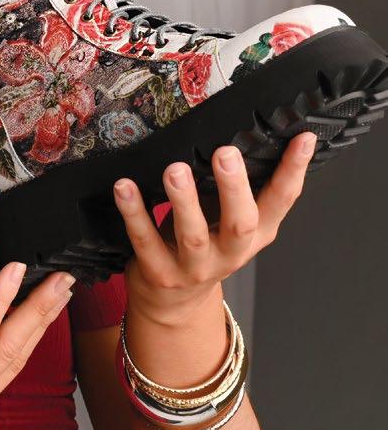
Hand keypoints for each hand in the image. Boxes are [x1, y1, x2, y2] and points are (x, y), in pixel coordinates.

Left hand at [111, 132, 317, 322]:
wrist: (174, 302)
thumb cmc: (203, 243)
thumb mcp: (229, 218)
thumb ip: (236, 185)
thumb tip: (237, 127)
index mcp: (256, 233)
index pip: (282, 201)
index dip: (294, 171)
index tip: (303, 138)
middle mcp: (231, 253)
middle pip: (241, 223)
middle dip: (234, 188)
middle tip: (226, 154)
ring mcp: (195, 267)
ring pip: (192, 235)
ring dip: (184, 201)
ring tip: (175, 170)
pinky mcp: (160, 273)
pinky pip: (145, 241)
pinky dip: (135, 213)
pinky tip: (125, 187)